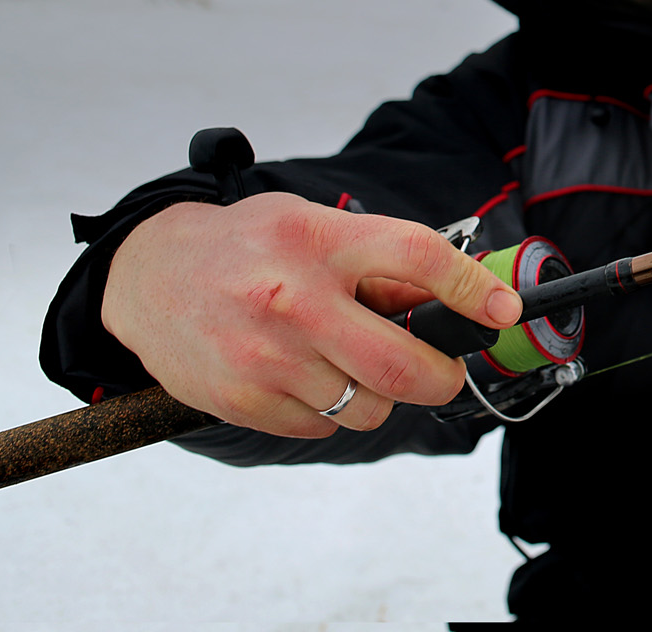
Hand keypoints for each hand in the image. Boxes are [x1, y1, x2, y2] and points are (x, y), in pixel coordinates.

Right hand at [102, 193, 522, 437]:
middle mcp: (294, 298)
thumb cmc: (247, 247)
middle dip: (442, 377)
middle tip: (443, 370)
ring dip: (379, 396)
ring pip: (369, 407)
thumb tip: (451, 297)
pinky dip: (330, 411)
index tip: (504, 309)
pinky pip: (322, 427)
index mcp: (320, 240)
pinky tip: (304, 375)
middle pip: (405, 366)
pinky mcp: (243, 399)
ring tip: (351, 363)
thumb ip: (376, 259)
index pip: (418, 258)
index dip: (472, 288)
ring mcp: (266, 356)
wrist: (147, 276)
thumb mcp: (312, 225)